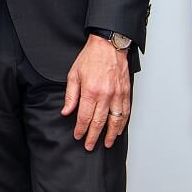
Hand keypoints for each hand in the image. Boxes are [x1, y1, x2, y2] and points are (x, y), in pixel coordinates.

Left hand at [61, 34, 131, 149]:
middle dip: (93, 136)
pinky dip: (122, 123)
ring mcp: (117, 94)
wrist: (109, 45)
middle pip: (99, 122)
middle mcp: (105, 95)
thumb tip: (66, 111)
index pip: (84, 117)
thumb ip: (70, 95)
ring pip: (115, 120)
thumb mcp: (74, 74)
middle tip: (89, 146)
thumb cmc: (91, 57)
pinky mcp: (125, 92)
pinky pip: (125, 112)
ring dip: (110, 134)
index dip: (80, 129)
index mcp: (90, 91)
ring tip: (106, 143)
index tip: (78, 136)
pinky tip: (119, 130)